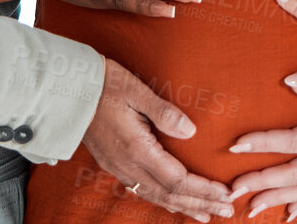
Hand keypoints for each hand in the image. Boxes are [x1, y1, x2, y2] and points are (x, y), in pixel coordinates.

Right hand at [84, 57, 236, 220]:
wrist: (68, 91)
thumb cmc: (104, 85)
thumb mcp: (136, 90)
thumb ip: (164, 112)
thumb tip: (191, 131)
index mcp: (136, 149)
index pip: (177, 180)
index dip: (203, 190)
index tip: (226, 193)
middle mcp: (127, 165)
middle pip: (170, 195)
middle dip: (200, 204)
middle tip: (227, 211)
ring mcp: (119, 167)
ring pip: (156, 196)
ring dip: (184, 207)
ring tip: (207, 214)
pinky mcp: (114, 164)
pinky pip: (143, 190)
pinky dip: (164, 200)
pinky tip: (174, 203)